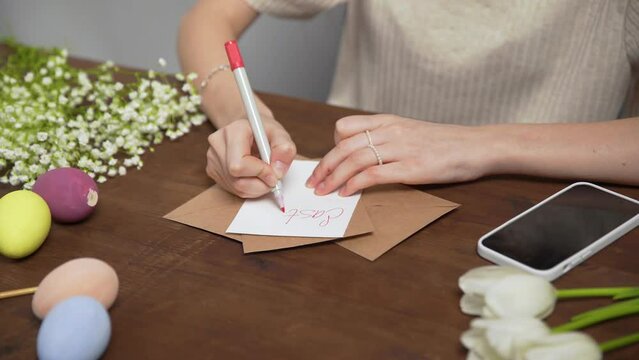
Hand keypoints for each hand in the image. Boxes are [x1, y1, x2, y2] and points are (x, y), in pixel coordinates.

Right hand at [206, 115, 295, 197]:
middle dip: (260, 184)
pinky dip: (249, 188)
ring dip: (256, 187)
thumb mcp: (281, 134)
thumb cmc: (265, 131)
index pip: (239, 164)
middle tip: (272, 178)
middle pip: (236, 179)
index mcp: (233, 131)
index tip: (275, 174)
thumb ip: (284, 150)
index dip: (259, 173)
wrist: (251, 129)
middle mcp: (218, 144)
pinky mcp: (213, 170)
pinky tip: (254, 176)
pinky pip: (233, 189)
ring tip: (264, 174)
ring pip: (236, 187)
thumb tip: (278, 172)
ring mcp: (213, 158)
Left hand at [306, 114, 490, 195]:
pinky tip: (347, 193)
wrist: (477, 145)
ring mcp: (401, 148)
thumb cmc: (446, 143)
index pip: (346, 127)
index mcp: (389, 121)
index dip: (331, 145)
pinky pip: (374, 174)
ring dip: (334, 177)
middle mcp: (391, 131)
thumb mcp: (411, 132)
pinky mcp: (411, 168)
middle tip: (313, 182)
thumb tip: (365, 157)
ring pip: (354, 159)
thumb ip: (388, 139)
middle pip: (344, 145)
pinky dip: (355, 184)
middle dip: (324, 166)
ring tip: (323, 191)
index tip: (325, 163)